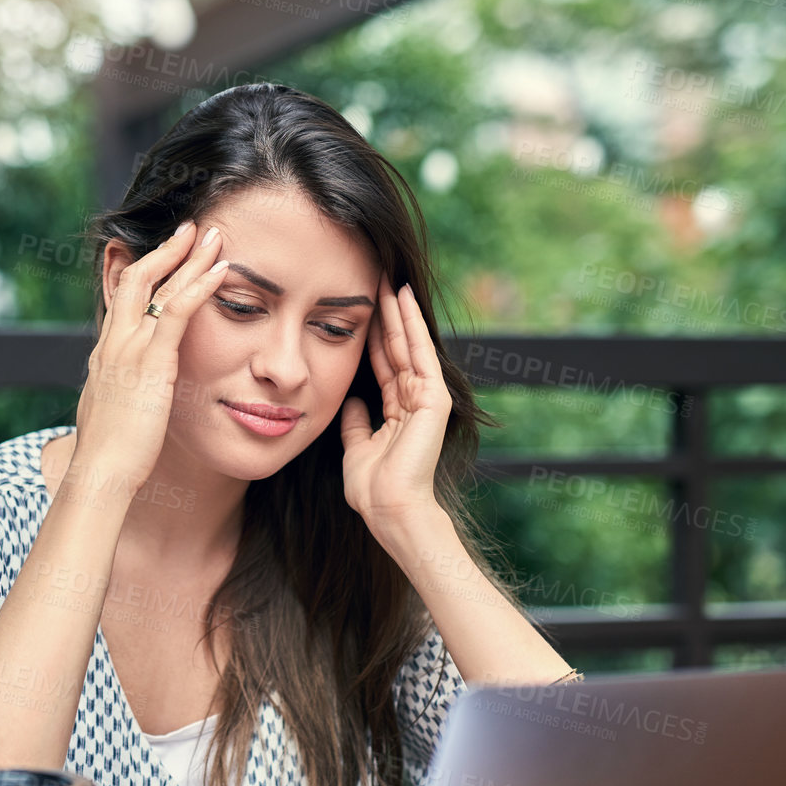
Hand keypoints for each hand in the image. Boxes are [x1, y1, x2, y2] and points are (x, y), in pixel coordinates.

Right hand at [71, 220, 227, 491]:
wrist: (100, 472)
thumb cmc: (108, 456)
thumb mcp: (111, 414)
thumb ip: (120, 395)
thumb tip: (127, 396)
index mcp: (105, 355)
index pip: (122, 298)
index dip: (143, 271)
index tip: (164, 254)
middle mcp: (114, 342)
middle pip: (135, 278)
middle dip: (165, 250)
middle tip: (190, 229)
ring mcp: (130, 349)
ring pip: (159, 286)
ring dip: (189, 257)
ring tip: (214, 236)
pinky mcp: (152, 362)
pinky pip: (177, 311)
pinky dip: (200, 285)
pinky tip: (222, 269)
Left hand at [339, 277, 452, 533]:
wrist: (390, 508)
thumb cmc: (372, 489)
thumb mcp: (356, 449)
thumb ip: (356, 423)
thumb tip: (351, 401)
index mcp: (396, 412)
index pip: (383, 365)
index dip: (372, 337)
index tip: (360, 307)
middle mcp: (414, 401)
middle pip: (397, 349)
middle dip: (386, 315)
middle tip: (376, 278)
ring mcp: (426, 399)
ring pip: (409, 345)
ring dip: (398, 311)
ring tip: (389, 277)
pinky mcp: (434, 399)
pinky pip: (420, 353)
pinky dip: (412, 324)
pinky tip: (403, 298)